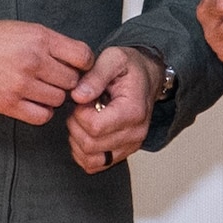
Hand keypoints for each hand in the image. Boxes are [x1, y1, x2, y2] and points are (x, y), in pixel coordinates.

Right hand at [0, 11, 92, 124]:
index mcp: (40, 37)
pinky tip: (34, 102)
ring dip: (54, 96)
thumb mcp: (23, 28)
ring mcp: (20, 84)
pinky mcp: (7, 103)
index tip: (77, 67)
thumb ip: (49, 43)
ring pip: (59, 99)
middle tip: (55, 79)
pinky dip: (43, 111)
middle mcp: (33, 60)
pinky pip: (41, 116)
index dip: (84, 64)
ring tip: (41, 88)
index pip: (83, 56)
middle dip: (68, 81)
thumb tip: (76, 60)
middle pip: (72, 80)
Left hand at [66, 46, 163, 173]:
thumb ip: (95, 75)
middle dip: (76, 125)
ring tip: (84, 118)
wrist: (147, 77)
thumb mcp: (114, 58)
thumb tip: (78, 96)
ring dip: (77, 140)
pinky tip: (85, 132)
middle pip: (90, 145)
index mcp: (133, 110)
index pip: (95, 127)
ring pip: (90, 159)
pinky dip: (82, 152)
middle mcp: (135, 133)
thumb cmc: (130, 67)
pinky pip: (94, 165)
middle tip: (81, 107)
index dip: (79, 113)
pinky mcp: (123, 153)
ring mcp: (130, 146)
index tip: (82, 98)